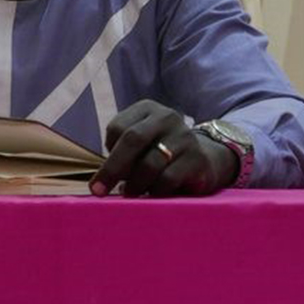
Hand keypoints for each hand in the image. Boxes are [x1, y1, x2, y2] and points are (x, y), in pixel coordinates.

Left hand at [90, 100, 236, 196]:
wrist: (204, 160)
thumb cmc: (160, 154)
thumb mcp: (141, 142)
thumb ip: (121, 152)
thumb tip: (101, 181)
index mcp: (148, 109)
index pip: (118, 127)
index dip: (109, 151)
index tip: (107, 168)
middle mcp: (167, 117)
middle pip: (133, 139)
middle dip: (112, 168)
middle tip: (98, 191)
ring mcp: (185, 137)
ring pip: (149, 164)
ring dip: (134, 184)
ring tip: (131, 193)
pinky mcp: (197, 160)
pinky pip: (167, 180)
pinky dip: (154, 191)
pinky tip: (153, 194)